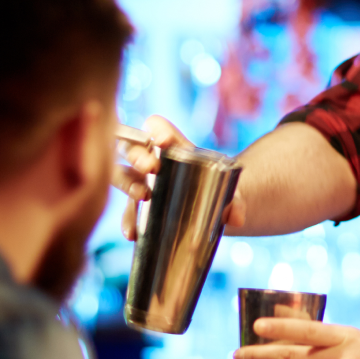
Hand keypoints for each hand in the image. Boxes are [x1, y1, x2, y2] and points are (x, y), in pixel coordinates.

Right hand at [113, 114, 245, 238]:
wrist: (211, 206)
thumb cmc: (216, 186)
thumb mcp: (227, 190)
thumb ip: (234, 201)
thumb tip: (237, 217)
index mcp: (172, 146)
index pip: (156, 126)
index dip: (156, 129)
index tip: (164, 141)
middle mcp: (151, 159)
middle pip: (132, 147)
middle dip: (138, 155)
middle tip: (151, 168)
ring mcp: (141, 181)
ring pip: (121, 174)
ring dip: (127, 183)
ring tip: (141, 196)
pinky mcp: (138, 206)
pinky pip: (126, 210)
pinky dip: (128, 220)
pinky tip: (132, 232)